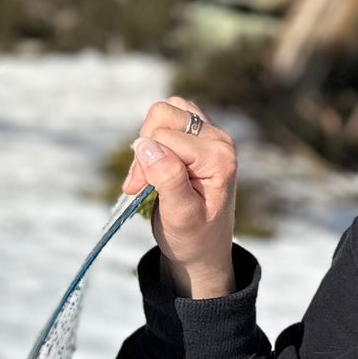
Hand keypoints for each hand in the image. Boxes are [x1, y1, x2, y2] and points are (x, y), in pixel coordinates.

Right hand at [121, 95, 237, 298]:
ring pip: (165, 111)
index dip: (144, 162)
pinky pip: (170, 117)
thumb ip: (168, 178)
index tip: (138, 189)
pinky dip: (155, 137)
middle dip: (145, 146)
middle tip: (142, 181)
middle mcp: (219, 139)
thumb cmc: (193, 236)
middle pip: (163, 114)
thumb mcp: (180, 215)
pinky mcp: (201, 134)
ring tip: (149, 172)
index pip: (164, 136)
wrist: (205, 247)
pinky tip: (156, 162)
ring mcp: (211, 134)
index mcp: (219, 157)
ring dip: (149, 140)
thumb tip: (147, 145)